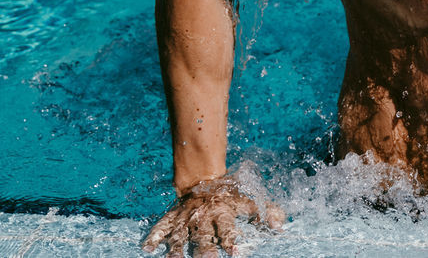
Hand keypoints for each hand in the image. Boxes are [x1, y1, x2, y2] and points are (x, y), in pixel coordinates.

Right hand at [143, 176, 285, 256]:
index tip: (235, 254)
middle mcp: (204, 216)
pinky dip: (154, 236)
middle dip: (205, 249)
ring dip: (177, 248)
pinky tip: (148, 247)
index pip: (229, 229)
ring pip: (181, 233)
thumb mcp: (250, 200)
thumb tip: (280, 226)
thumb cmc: (230, 194)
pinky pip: (161, 226)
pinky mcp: (173, 217)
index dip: (232, 241)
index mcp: (224, 212)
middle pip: (204, 234)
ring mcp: (186, 217)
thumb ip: (266, 212)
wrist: (204, 177)